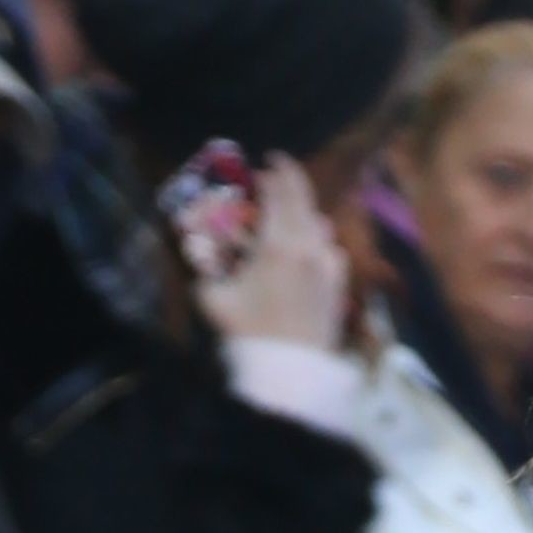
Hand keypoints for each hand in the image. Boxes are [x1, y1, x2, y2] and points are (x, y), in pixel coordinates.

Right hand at [196, 154, 348, 351]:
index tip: (269, 162)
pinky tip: (306, 252)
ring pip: (321, 225)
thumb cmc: (248, 333)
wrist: (289, 371)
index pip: (282, 190)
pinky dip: (318, 242)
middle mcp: (309, 248)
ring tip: (289, 219)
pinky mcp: (339, 285)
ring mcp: (329, 266)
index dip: (276, 171)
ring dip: (305, 215)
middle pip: (305, 200)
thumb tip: (194, 243)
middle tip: (278, 177)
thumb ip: (203, 263)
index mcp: (278, 244)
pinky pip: (331, 251)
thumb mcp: (213, 295)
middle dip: (291, 183)